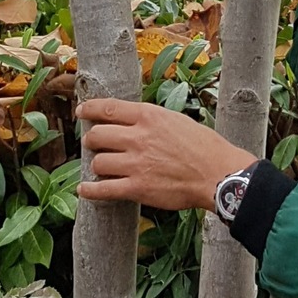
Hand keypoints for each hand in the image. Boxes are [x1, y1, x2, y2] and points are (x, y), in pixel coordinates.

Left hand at [77, 98, 254, 210]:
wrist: (216, 173)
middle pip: (97, 135)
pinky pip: (103, 189)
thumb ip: (150, 120)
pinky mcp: (137, 188)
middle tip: (94, 143)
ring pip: (98, 162)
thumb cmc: (202, 145)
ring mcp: (136, 164)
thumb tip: (130, 121)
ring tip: (103, 166)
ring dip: (98, 165)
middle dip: (92, 139)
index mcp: (148, 116)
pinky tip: (84, 189)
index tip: (81, 111)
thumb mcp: (175, 120)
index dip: (89, 109)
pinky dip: (90, 190)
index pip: (108, 108)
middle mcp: (138, 137)